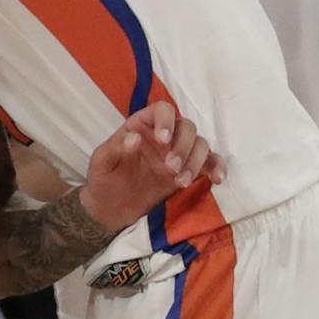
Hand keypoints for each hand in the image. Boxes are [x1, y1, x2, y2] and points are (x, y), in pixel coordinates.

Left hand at [80, 101, 224, 232]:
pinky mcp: (188, 170)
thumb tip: (135, 137)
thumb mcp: (101, 163)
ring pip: (200, 145)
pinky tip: (216, 179)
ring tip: (180, 182)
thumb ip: (115, 148)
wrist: (111, 209)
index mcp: (142, 125)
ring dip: (196, 162)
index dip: (166, 121)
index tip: (163, 140)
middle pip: (187, 127)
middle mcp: (164, 135)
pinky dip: (216, 167)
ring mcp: (178, 153)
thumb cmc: (104, 179)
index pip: (162, 110)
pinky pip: (209, 163)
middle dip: (183, 147)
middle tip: (170, 168)